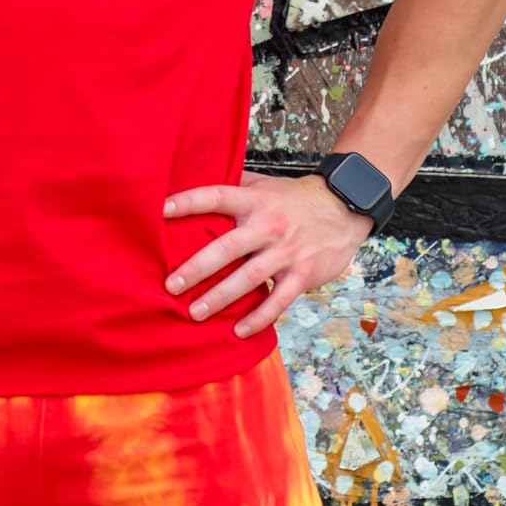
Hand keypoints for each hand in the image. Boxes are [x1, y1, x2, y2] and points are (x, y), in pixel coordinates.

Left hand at [162, 170, 374, 338]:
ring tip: (195, 313)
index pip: (216, 197)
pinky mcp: (303, 274)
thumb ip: (235, 183)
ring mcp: (286, 251)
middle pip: (227, 247)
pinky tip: (239, 330)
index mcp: (254, 200)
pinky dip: (259, 317)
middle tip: (171, 285)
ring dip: (221, 297)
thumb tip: (199, 174)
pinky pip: (278, 300)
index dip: (189, 202)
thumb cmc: (295, 198)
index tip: (160, 211)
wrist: (344, 208)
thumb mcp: (265, 184)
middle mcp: (268, 225)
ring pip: (249, 278)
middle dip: (197, 267)